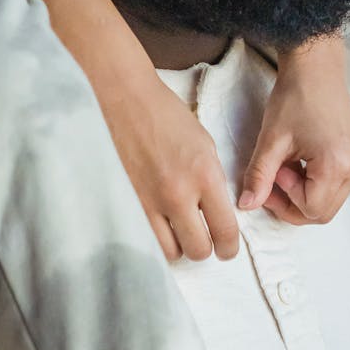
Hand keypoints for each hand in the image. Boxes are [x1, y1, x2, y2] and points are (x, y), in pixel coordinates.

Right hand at [40, 0, 238, 262]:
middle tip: (202, 240)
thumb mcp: (204, 145)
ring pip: (170, 253)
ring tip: (176, 232)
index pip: (226, 231)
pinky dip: (153, 240)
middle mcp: (178, 194)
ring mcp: (148, 202)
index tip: (227, 249)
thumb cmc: (164, 114)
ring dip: (177, 246)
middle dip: (204, 249)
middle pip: (199, 250)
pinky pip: (144, 240)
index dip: (229, 248)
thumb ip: (213, 182)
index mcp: (204, 175)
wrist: (120, 96)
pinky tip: (155, 227)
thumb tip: (218, 213)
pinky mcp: (124, 204)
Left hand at [239, 36, 349, 225]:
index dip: (285, 200)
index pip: (311, 210)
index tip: (272, 174)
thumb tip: (246, 205)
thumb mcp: (271, 140)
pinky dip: (315, 184)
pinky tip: (300, 162)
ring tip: (287, 166)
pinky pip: (336, 187)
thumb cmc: (294, 97)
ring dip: (304, 194)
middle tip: (274, 178)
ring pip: (329, 202)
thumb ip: (259, 176)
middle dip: (294, 203)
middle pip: (322, 213)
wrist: (316, 67)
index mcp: (338, 165)